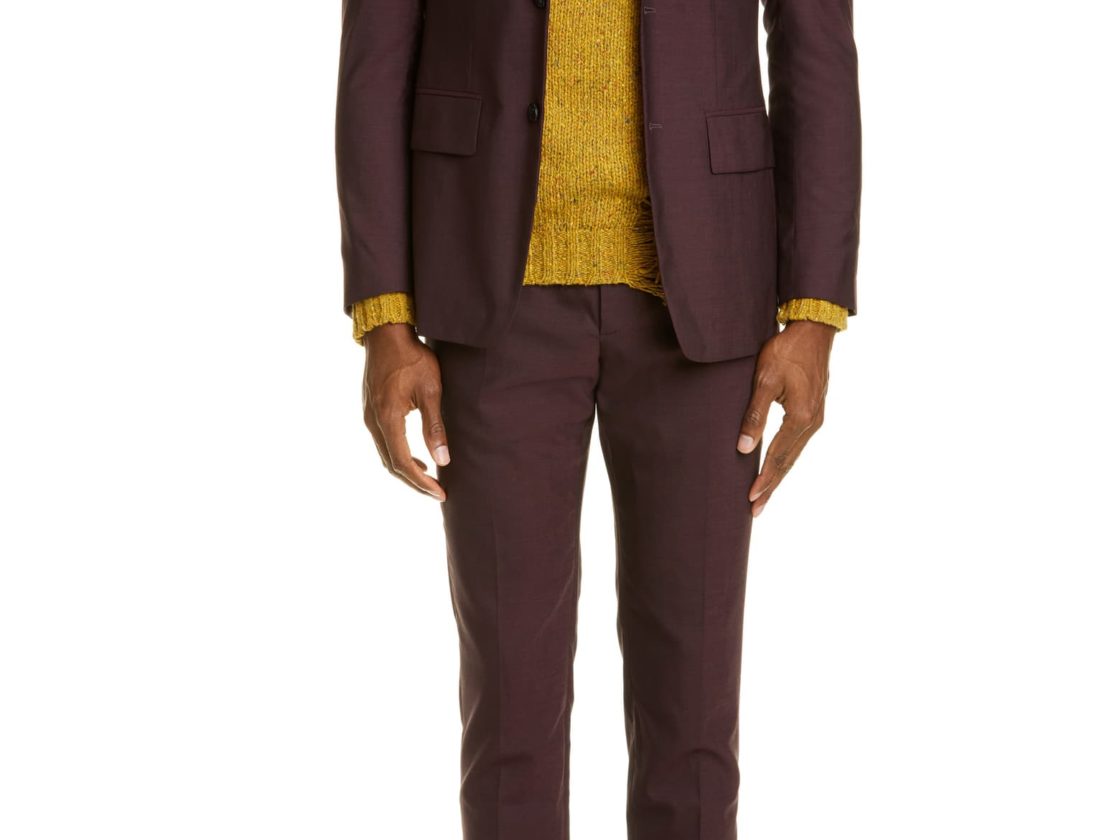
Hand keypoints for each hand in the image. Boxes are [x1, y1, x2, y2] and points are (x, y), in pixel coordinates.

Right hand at [361, 323, 449, 500]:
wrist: (387, 334)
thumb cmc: (412, 358)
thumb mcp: (431, 391)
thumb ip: (435, 427)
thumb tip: (443, 460)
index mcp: (388, 419)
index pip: (403, 463)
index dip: (421, 483)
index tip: (440, 493)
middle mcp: (373, 421)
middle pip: (391, 464)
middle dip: (414, 482)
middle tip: (437, 492)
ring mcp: (369, 416)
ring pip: (386, 454)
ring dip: (406, 469)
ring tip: (429, 478)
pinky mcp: (371, 411)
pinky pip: (383, 442)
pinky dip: (399, 454)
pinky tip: (416, 456)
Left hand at [737, 320, 835, 516]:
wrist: (813, 330)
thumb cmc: (786, 350)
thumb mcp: (765, 380)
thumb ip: (754, 414)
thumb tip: (743, 447)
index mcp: (801, 417)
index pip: (777, 457)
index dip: (763, 479)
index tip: (750, 498)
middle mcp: (812, 422)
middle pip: (788, 462)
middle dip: (771, 486)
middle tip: (755, 509)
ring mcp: (816, 418)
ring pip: (794, 454)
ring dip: (778, 475)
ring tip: (764, 494)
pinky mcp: (814, 411)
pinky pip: (798, 443)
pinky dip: (786, 459)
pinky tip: (777, 466)